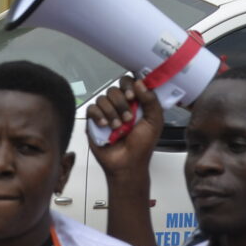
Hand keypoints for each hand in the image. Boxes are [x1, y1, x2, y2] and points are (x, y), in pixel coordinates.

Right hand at [85, 73, 162, 191]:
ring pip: (102, 98)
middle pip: (114, 89)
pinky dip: (98, 116)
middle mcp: (119, 104)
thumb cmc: (142, 145)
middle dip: (121, 104)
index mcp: (135, 102)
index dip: (128, 86)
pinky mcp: (93, 121)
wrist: (127, 164)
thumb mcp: (154, 122)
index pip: (128, 82)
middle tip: (128, 120)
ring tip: (118, 128)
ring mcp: (106, 112)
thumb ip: (151, 100)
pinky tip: (105, 126)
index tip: (132, 97)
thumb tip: (139, 82)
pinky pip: (91, 109)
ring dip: (111, 113)